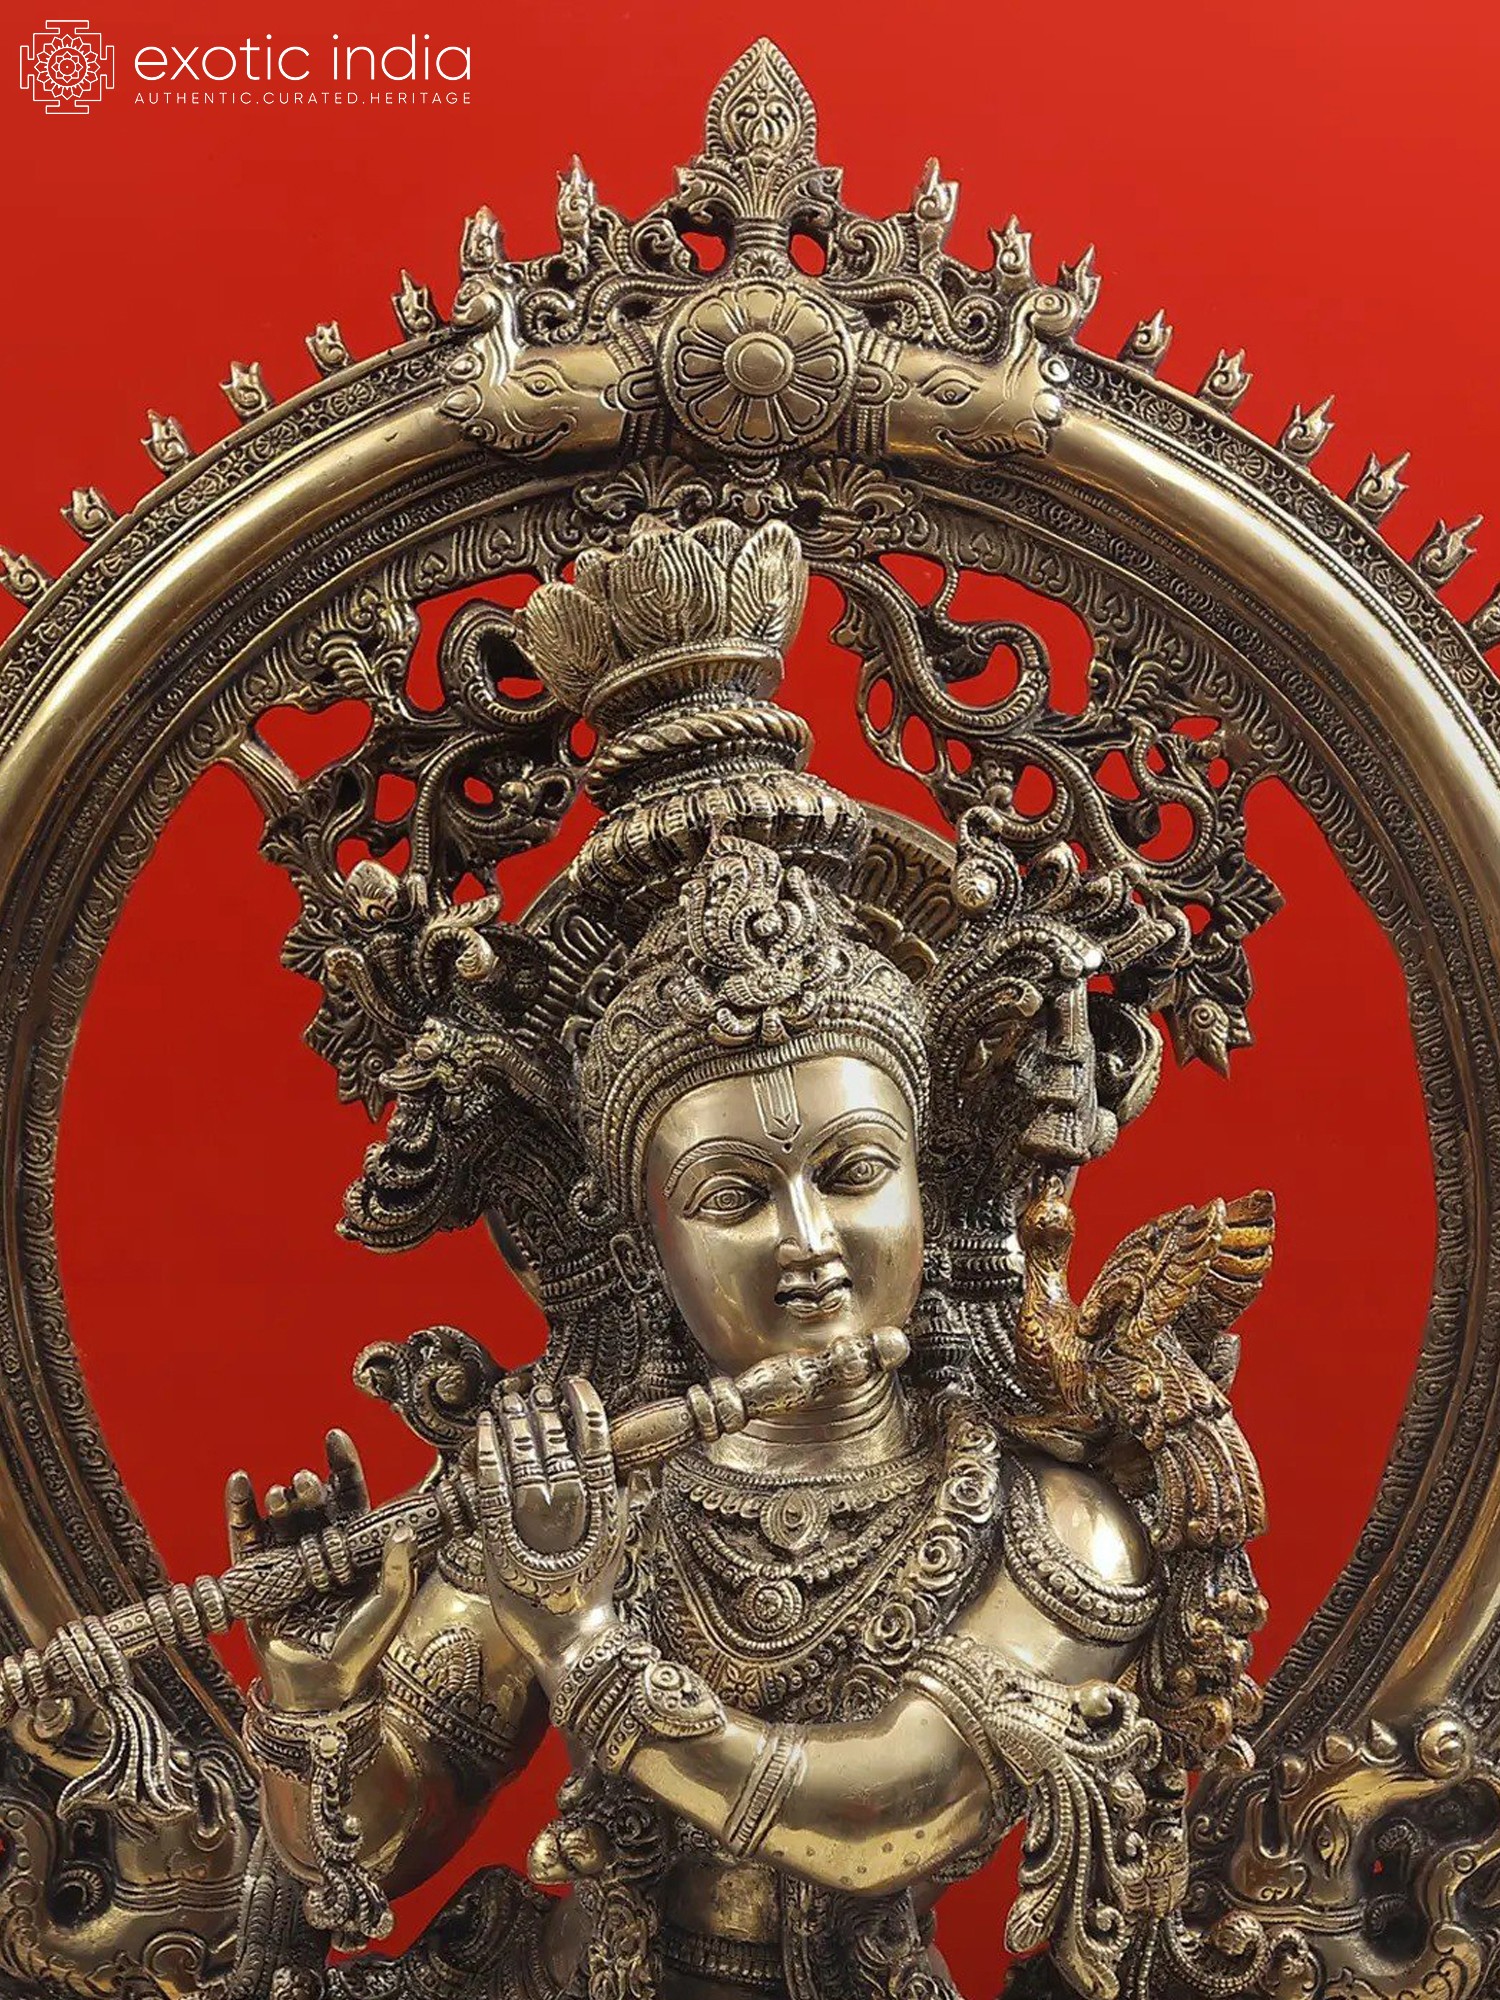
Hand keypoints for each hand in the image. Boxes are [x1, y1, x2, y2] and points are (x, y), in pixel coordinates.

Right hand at [225, 1430, 416, 1714]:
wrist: (321, 1686)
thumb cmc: (362, 1647)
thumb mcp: (390, 1605)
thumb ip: (399, 1569)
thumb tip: (405, 1530)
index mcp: (352, 1545)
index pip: (348, 1494)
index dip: (342, 1465)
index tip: (335, 1436)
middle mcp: (319, 1547)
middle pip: (313, 1504)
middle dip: (310, 1487)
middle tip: (308, 1482)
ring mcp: (286, 1561)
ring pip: (281, 1517)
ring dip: (280, 1499)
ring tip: (282, 1493)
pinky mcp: (257, 1578)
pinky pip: (245, 1538)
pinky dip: (240, 1509)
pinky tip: (241, 1483)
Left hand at [474, 1377, 624, 1686]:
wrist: (573, 1640)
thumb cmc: (592, 1590)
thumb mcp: (615, 1539)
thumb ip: (620, 1500)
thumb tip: (629, 1465)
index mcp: (603, 1510)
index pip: (596, 1447)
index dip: (586, 1411)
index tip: (575, 1385)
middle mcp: (570, 1516)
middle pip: (557, 1452)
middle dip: (544, 1416)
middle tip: (535, 1391)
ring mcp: (534, 1531)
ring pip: (525, 1467)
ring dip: (515, 1429)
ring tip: (508, 1403)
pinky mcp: (501, 1547)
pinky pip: (492, 1495)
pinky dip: (488, 1461)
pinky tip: (484, 1435)